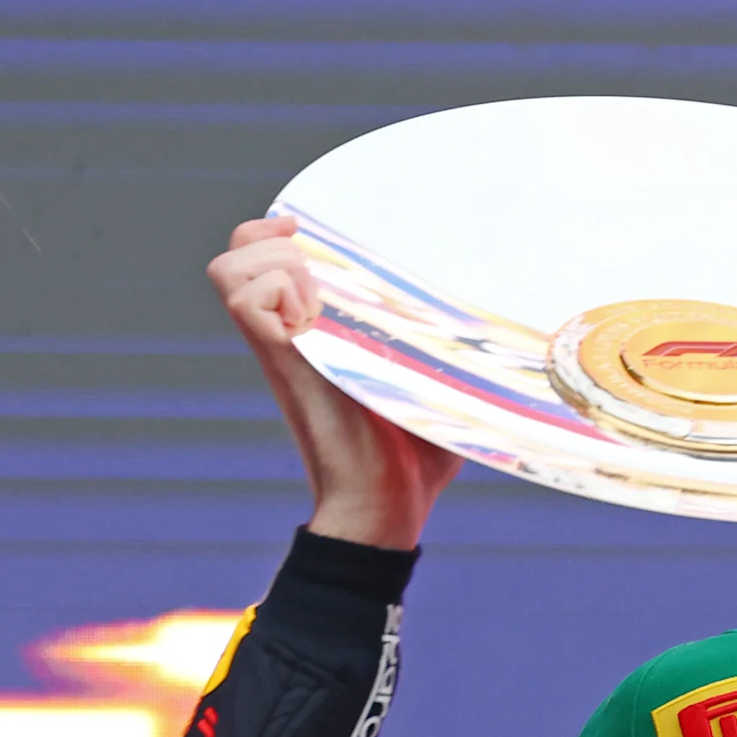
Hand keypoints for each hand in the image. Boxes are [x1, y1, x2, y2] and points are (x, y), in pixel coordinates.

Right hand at [209, 216, 458, 551]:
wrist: (389, 504)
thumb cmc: (414, 455)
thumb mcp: (430, 382)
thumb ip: (447, 350)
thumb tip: (507, 333)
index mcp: (316, 334)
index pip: (260, 261)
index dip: (272, 233)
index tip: (309, 232)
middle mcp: (288, 335)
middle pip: (234, 255)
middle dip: (265, 238)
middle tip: (314, 261)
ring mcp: (281, 348)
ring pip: (230, 271)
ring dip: (271, 263)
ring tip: (317, 294)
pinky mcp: (283, 362)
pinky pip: (246, 300)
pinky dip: (278, 289)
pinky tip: (316, 314)